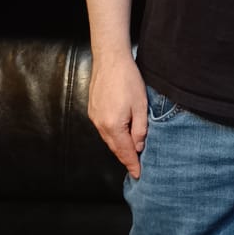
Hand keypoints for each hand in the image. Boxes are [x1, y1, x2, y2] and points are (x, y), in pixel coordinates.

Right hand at [87, 52, 149, 175]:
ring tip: (130, 155)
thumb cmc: (128, 79)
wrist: (110, 59)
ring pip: (108, 139)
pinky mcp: (93, 110)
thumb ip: (140, 129)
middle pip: (115, 148)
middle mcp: (101, 124)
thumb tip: (138, 147)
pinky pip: (104, 129)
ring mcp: (94, 117)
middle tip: (135, 169)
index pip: (125, 152)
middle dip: (125, 159)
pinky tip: (120, 136)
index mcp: (113, 126)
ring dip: (119, 148)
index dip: (132, 164)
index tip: (138, 175)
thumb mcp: (141, 106)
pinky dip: (112, 136)